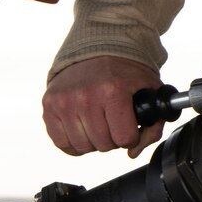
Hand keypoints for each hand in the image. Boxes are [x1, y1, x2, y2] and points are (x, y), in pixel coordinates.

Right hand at [42, 56, 163, 156]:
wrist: (97, 48)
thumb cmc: (126, 72)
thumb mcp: (150, 91)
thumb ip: (153, 126)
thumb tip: (132, 153)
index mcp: (113, 91)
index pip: (125, 138)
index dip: (131, 136)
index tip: (130, 125)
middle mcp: (86, 96)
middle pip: (104, 145)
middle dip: (113, 139)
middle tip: (113, 123)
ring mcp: (64, 101)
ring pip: (83, 147)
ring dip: (93, 141)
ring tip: (98, 124)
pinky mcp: (49, 105)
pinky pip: (61, 143)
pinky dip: (73, 142)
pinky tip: (83, 128)